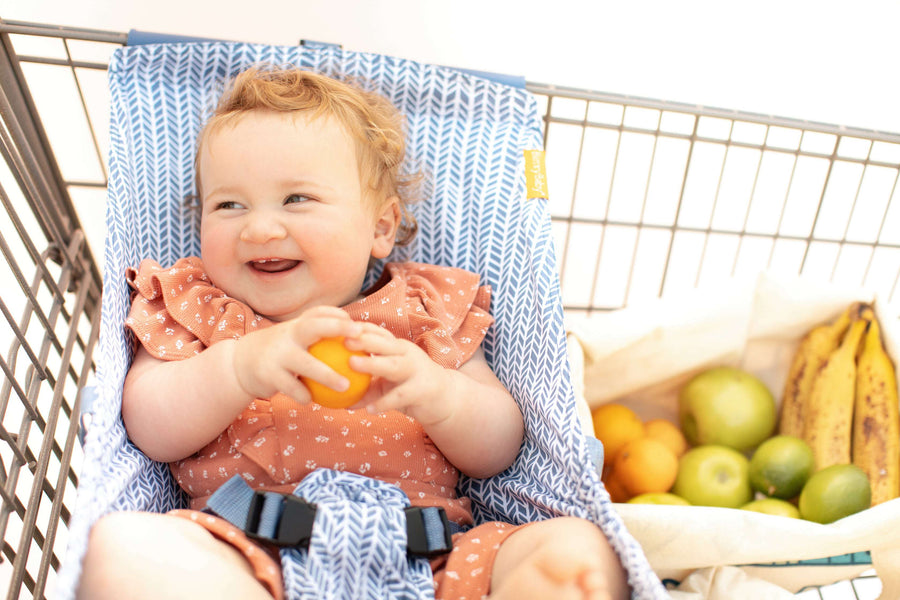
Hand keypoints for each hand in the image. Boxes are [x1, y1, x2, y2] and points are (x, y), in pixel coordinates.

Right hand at [231, 306, 363, 402]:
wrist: (241, 363)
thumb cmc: (281, 352)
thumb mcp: (294, 340)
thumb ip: (317, 338)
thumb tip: (354, 346)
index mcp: (296, 326)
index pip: (317, 313)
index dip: (337, 316)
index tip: (358, 326)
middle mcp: (287, 335)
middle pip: (312, 327)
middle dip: (335, 327)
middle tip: (358, 335)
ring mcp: (277, 354)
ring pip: (305, 363)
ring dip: (326, 375)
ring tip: (345, 386)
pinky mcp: (268, 374)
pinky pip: (291, 387)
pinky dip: (303, 395)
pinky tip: (311, 400)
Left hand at [345, 323, 454, 425]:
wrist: (444, 399)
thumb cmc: (410, 388)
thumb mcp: (388, 384)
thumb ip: (367, 386)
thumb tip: (337, 396)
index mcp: (398, 348)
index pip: (380, 332)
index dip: (362, 329)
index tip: (341, 326)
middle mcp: (408, 354)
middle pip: (385, 344)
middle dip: (365, 340)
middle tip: (343, 340)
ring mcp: (416, 370)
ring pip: (393, 365)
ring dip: (372, 363)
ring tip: (352, 365)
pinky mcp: (422, 390)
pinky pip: (400, 395)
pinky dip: (384, 402)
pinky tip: (370, 410)